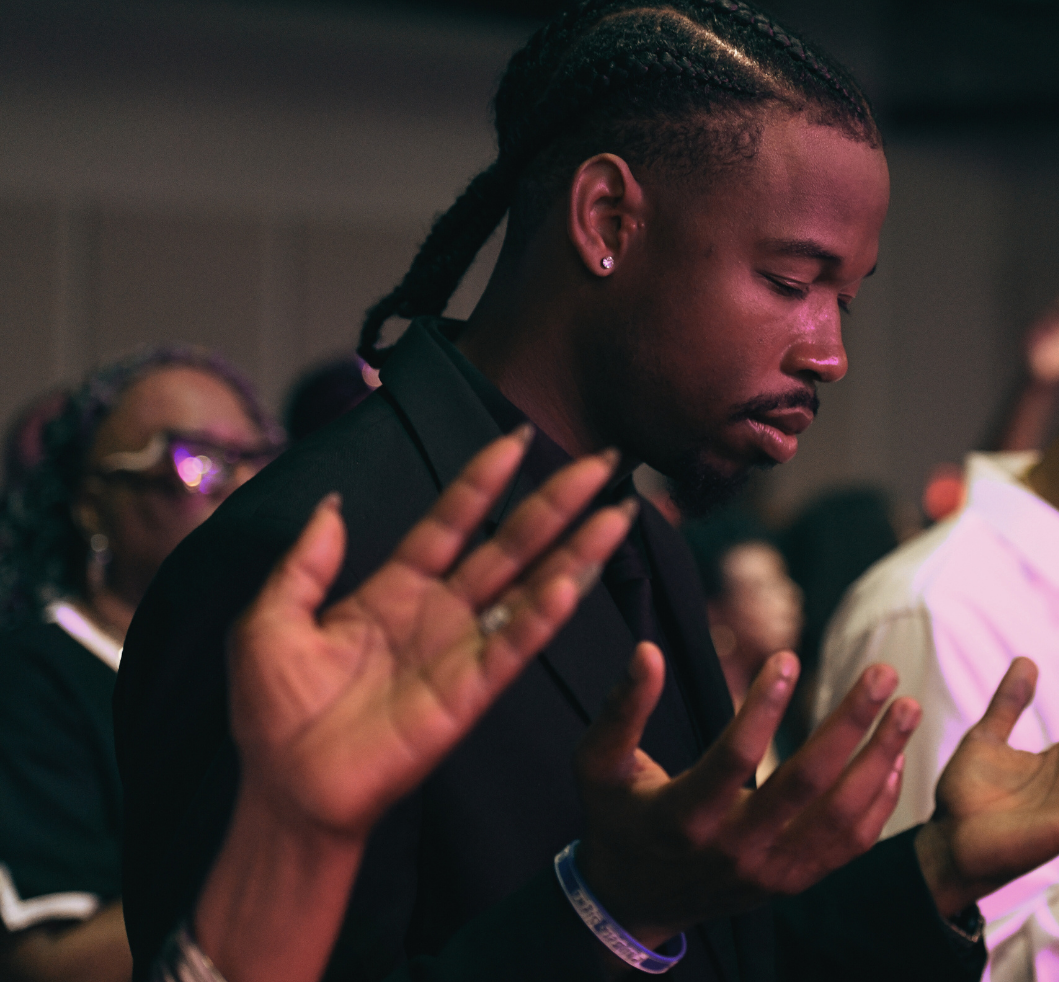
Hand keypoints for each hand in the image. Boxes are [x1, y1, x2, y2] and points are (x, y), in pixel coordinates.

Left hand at [228, 427, 634, 841]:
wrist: (285, 790)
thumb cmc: (272, 713)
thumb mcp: (269, 620)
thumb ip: (304, 563)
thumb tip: (332, 505)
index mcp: (394, 590)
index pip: (450, 521)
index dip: (482, 480)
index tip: (518, 437)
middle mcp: (439, 613)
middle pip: (510, 544)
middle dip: (557, 501)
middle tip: (603, 462)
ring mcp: (460, 651)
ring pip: (530, 588)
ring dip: (576, 551)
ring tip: (618, 513)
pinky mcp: (469, 694)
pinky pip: (512, 647)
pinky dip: (543, 616)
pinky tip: (572, 581)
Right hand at [574, 649, 919, 946]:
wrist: (636, 902)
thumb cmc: (618, 819)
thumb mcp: (599, 765)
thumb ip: (622, 708)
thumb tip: (647, 650)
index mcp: (683, 818)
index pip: (733, 760)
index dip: (762, 708)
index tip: (788, 656)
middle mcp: (732, 850)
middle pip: (805, 784)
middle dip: (850, 723)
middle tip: (883, 672)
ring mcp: (769, 871)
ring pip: (840, 816)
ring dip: (880, 757)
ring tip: (907, 706)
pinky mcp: (793, 881)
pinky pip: (848, 845)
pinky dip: (877, 802)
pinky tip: (892, 757)